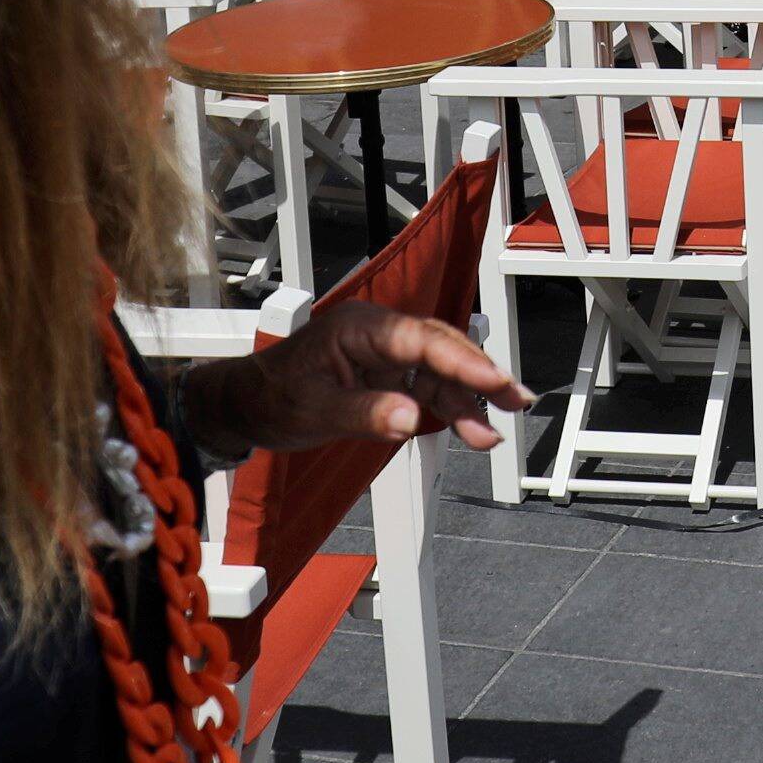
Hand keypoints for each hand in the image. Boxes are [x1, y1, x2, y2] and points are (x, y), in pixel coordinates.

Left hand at [198, 302, 530, 457]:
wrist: (246, 405)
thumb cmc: (271, 397)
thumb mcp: (315, 410)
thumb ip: (366, 413)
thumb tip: (412, 419)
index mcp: (360, 328)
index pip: (422, 340)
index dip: (463, 361)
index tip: (493, 381)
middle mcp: (379, 334)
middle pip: (441, 349)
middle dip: (481, 375)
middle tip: (515, 400)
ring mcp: (385, 355)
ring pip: (439, 372)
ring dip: (468, 400)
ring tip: (492, 433)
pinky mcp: (387, 376)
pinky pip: (426, 388)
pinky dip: (448, 408)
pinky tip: (469, 428)